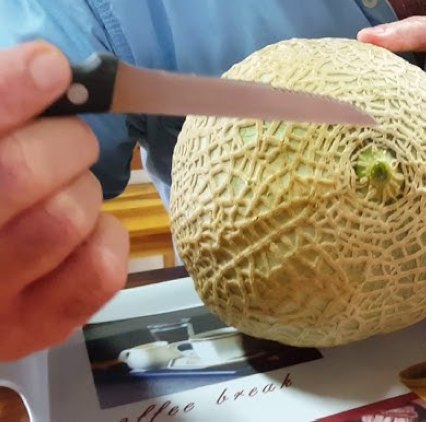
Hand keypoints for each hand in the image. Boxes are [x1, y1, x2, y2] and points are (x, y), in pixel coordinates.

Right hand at [0, 41, 128, 360]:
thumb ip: (3, 117)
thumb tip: (46, 69)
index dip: (9, 91)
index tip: (50, 66)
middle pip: (19, 171)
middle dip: (64, 141)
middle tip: (70, 141)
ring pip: (66, 217)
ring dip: (83, 188)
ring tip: (67, 189)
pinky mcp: (33, 329)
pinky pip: (100, 269)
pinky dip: (108, 235)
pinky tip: (87, 229)